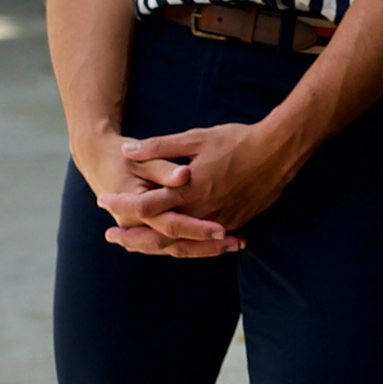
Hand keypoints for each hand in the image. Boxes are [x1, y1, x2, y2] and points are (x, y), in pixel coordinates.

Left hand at [98, 121, 307, 257]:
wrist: (279, 152)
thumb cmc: (237, 141)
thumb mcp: (196, 137)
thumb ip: (159, 147)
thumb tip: (128, 151)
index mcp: (188, 190)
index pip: (145, 204)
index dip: (121, 204)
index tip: (103, 200)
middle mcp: (201, 210)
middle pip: (158, 234)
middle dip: (132, 237)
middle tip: (111, 236)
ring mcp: (218, 220)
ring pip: (181, 244)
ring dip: (155, 246)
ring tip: (135, 245)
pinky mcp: (234, 222)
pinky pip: (204, 242)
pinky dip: (184, 245)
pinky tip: (174, 244)